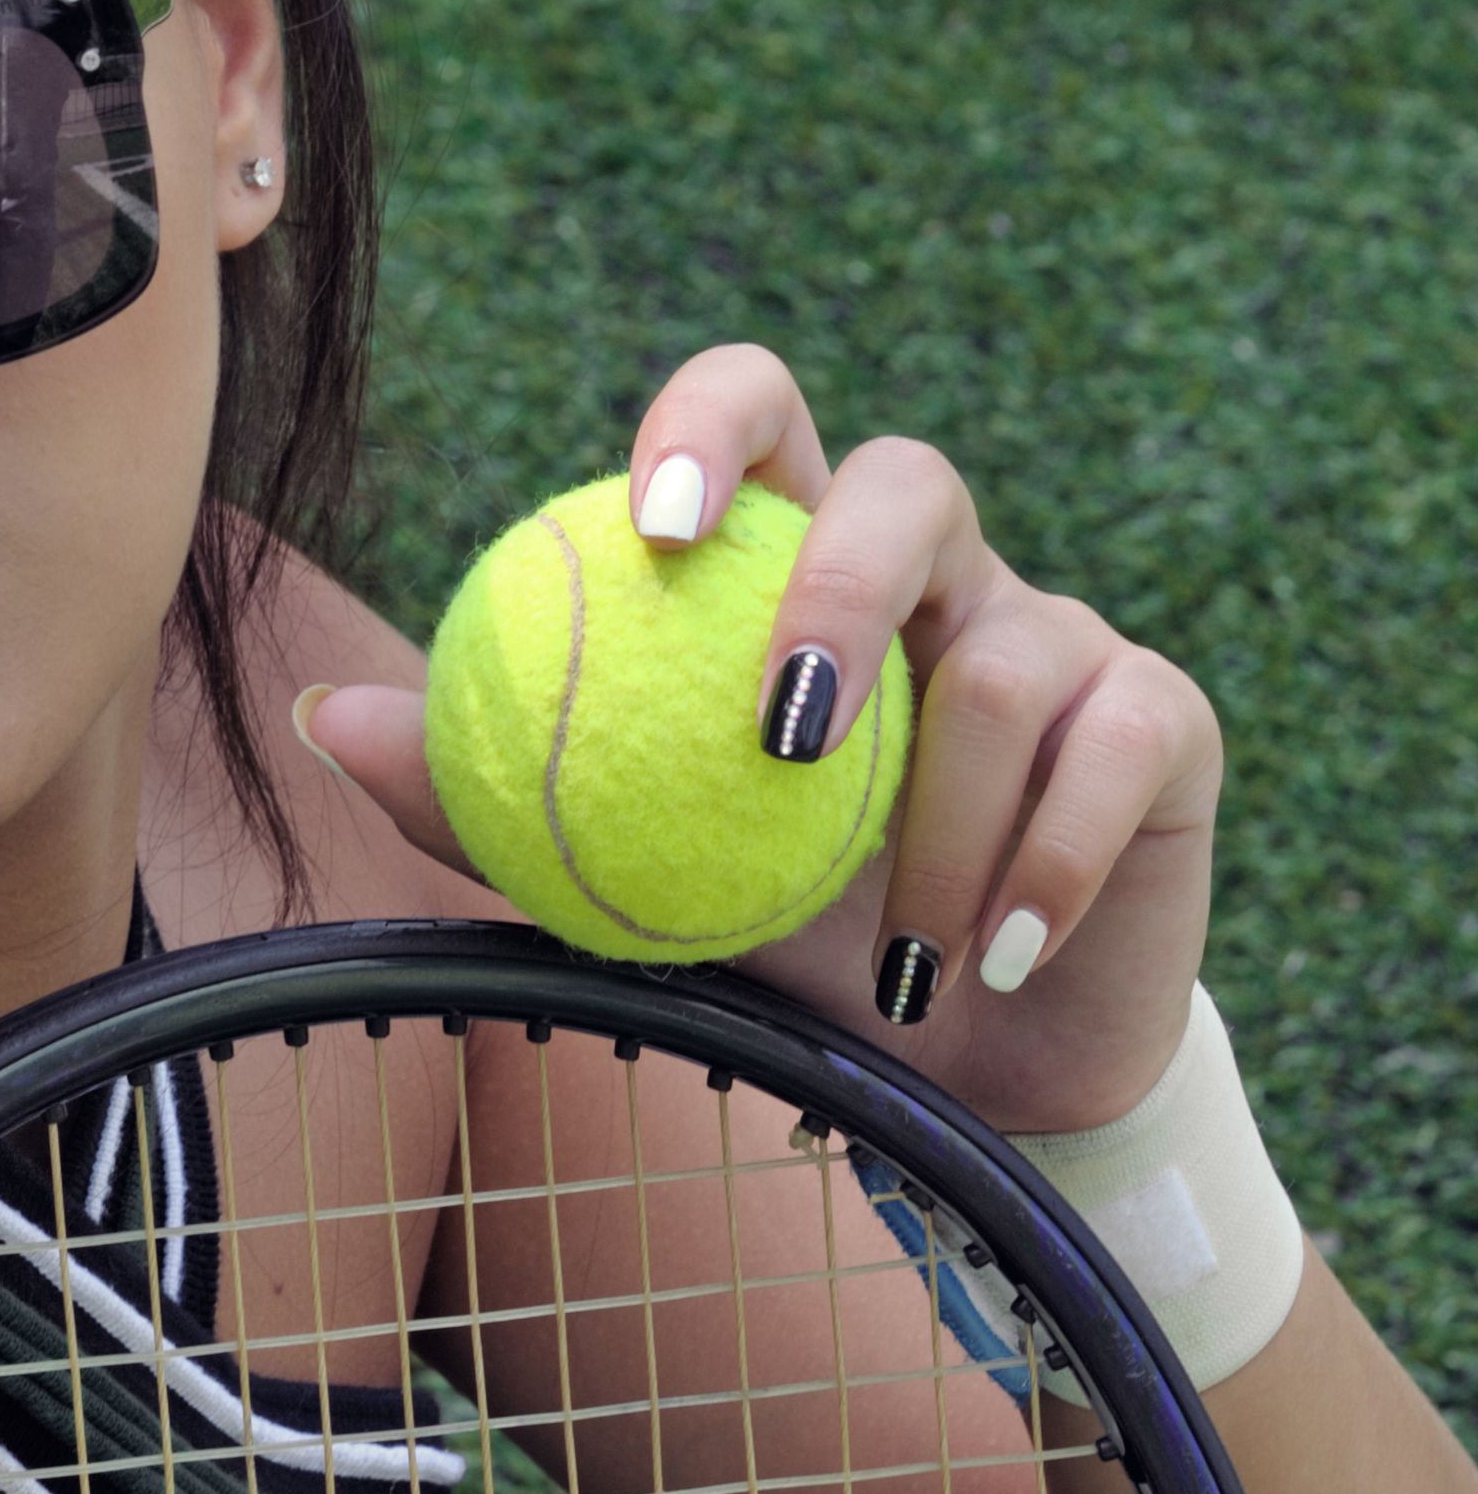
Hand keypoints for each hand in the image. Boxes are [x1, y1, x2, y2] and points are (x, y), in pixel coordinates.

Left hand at [302, 341, 1221, 1131]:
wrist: (964, 1075)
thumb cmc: (781, 943)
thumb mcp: (627, 881)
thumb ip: (494, 795)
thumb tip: (330, 717)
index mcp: (798, 565)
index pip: (761, 418)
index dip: (712, 428)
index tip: (651, 524)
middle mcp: (937, 574)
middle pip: (913, 482)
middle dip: (848, 587)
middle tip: (783, 731)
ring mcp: (1064, 636)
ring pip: (1017, 657)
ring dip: (939, 822)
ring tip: (892, 954)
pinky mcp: (1163, 720)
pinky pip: (1116, 750)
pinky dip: (1046, 864)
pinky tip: (991, 951)